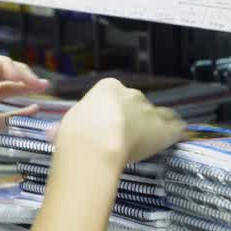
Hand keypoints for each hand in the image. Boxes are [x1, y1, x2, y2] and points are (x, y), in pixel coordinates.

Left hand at [0, 53, 47, 168]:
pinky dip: (17, 113)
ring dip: (22, 90)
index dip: (8, 67)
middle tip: (42, 85)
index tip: (22, 81)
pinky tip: (30, 112)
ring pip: (4, 94)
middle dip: (22, 75)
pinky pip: (1, 118)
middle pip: (1, 75)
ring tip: (43, 90)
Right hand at [55, 78, 185, 167]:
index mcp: (107, 88)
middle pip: (137, 103)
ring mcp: (149, 111)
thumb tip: (51, 134)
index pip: (115, 95)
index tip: (108, 123)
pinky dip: (176, 131)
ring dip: (155, 123)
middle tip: (127, 134)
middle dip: (133, 116)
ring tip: (155, 134)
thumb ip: (66, 128)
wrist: (96, 143)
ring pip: (158, 114)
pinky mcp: (163, 129)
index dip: (112, 110)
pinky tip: (178, 135)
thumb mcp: (66, 125)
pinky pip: (175, 127)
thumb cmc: (76, 133)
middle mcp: (131, 95)